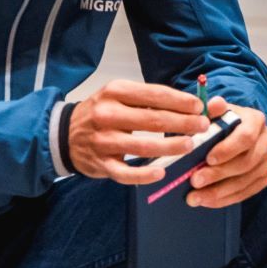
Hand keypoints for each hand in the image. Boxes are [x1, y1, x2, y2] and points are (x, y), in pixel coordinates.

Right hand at [64, 80, 215, 184]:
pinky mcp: (100, 164)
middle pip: (153, 120)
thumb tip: (201, 103)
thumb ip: (157, 100)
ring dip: (170, 146)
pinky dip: (144, 175)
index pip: (154, 95)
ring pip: (143, 146)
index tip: (200, 107)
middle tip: (203, 126)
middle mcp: (107, 114)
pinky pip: (125, 173)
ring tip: (190, 145)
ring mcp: (102, 141)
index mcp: (115, 92)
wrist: (63, 134)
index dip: (181, 101)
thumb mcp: (123, 97)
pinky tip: (161, 173)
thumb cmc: (103, 113)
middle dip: (183, 123)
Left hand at [187, 99, 266, 207]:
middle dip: (219, 174)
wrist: (229, 133)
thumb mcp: (213, 113)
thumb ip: (212, 110)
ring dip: (219, 191)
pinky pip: (248, 192)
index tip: (207, 159)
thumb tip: (215, 104)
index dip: (228, 149)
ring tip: (195, 197)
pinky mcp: (265, 177)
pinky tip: (207, 201)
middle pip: (247, 162)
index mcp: (256, 120)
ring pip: (247, 180)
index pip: (246, 137)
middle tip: (194, 181)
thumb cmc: (218, 122)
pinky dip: (226, 199)